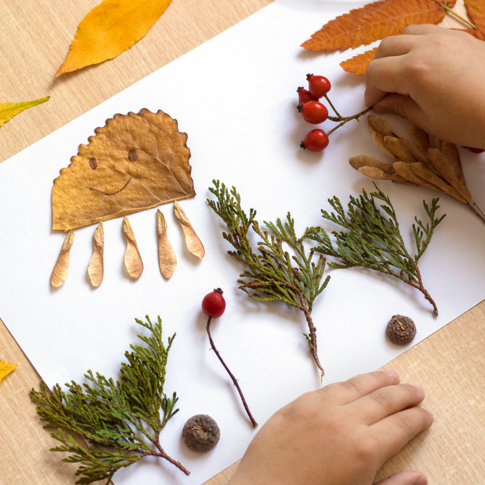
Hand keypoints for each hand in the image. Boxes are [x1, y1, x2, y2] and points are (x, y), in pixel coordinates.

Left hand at [228, 370, 432, 484]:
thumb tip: (420, 478)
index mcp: (364, 448)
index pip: (401, 425)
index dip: (417, 418)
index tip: (426, 414)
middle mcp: (344, 420)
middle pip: (383, 399)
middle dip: (404, 393)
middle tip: (416, 389)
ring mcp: (318, 408)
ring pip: (355, 385)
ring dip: (376, 379)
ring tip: (390, 376)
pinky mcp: (296, 404)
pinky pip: (326, 388)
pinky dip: (345, 385)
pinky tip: (351, 384)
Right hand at [365, 25, 484, 148]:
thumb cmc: (470, 121)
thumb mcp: (428, 121)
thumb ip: (400, 107)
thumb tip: (382, 103)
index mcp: (414, 71)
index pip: (375, 72)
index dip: (370, 90)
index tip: (374, 103)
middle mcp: (426, 47)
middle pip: (385, 47)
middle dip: (378, 69)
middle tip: (383, 90)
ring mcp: (445, 38)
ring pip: (406, 34)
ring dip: (396, 52)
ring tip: (400, 74)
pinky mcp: (460, 37)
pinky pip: (428, 32)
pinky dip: (416, 45)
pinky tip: (423, 65)